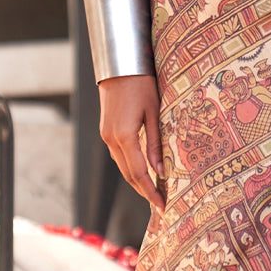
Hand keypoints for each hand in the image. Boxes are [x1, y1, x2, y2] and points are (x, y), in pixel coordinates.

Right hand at [98, 73, 164, 211]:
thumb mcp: (154, 112)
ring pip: (122, 167)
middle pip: (129, 175)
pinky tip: (144, 174)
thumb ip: (155, 143)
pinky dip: (132, 169)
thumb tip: (159, 171)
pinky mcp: (106, 131)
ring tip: (155, 193)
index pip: (139, 174)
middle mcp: (111, 139)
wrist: (119, 64)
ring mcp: (106, 136)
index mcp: (124, 136)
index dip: (151, 193)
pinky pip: (119, 157)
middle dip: (145, 192)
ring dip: (138, 182)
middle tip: (162, 205)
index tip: (163, 206)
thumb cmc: (141, 83)